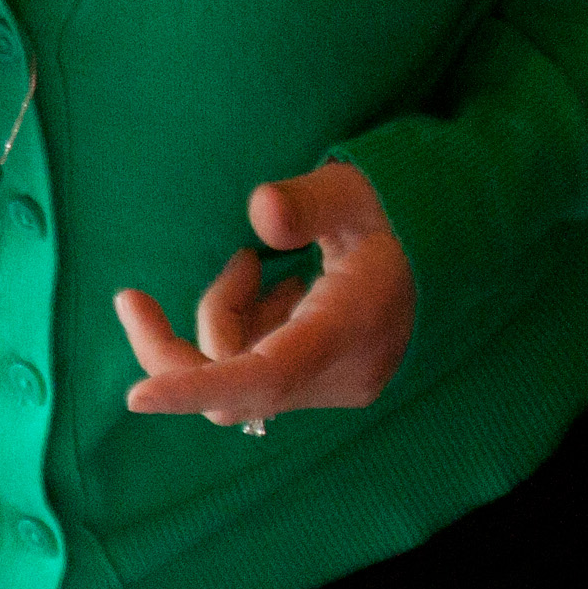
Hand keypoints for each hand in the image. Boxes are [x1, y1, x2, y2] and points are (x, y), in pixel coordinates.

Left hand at [116, 161, 413, 428]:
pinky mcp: (324, 384)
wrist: (456, 254)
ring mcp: (334, 386)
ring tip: (252, 264)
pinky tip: (277, 288)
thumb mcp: (357, 191)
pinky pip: (255, 374)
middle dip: (176, 345)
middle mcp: (341, 373)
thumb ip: (308, 201)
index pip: (264, 378)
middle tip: (131, 297)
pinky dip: (245, 330)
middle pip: (231, 389)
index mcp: (350, 328)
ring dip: (223, 321)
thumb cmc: (400, 215)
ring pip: (237, 380)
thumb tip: (260, 210)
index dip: (196, 389)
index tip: (136, 397)